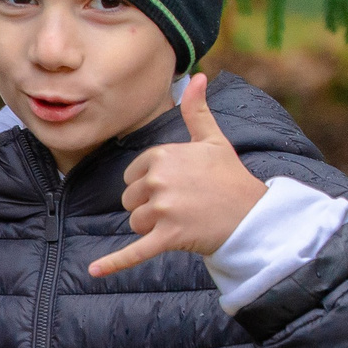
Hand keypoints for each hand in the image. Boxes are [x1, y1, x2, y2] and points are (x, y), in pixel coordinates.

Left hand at [88, 74, 267, 277]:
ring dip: (153, 227)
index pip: (133, 176)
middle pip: (131, 200)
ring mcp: (163, 209)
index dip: (151, 185)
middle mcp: (159, 179)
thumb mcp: (214, 140)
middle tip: (184, 206)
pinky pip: (134, 251)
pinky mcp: (168, 236)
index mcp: (162, 155)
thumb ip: (197, 110)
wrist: (254, 215)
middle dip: (150, 206)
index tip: (178, 187)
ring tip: (184, 221)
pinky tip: (94, 271)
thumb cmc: (230, 177)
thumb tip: (198, 76)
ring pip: (135, 222)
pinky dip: (114, 263)